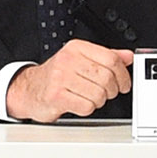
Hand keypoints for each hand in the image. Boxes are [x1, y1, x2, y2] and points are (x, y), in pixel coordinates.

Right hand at [6, 39, 132, 120]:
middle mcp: (67, 60)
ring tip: (88, 97)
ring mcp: (60, 78)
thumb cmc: (56, 77)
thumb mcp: (80, 60)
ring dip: (98, 101)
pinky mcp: (56, 96)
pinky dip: (87, 109)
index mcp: (75, 48)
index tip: (123, 83)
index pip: (112, 59)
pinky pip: (87, 107)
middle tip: (106, 93)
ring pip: (99, 94)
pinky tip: (78, 103)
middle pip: (107, 78)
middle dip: (111, 90)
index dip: (123, 75)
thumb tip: (128, 57)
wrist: (28, 90)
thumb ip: (105, 57)